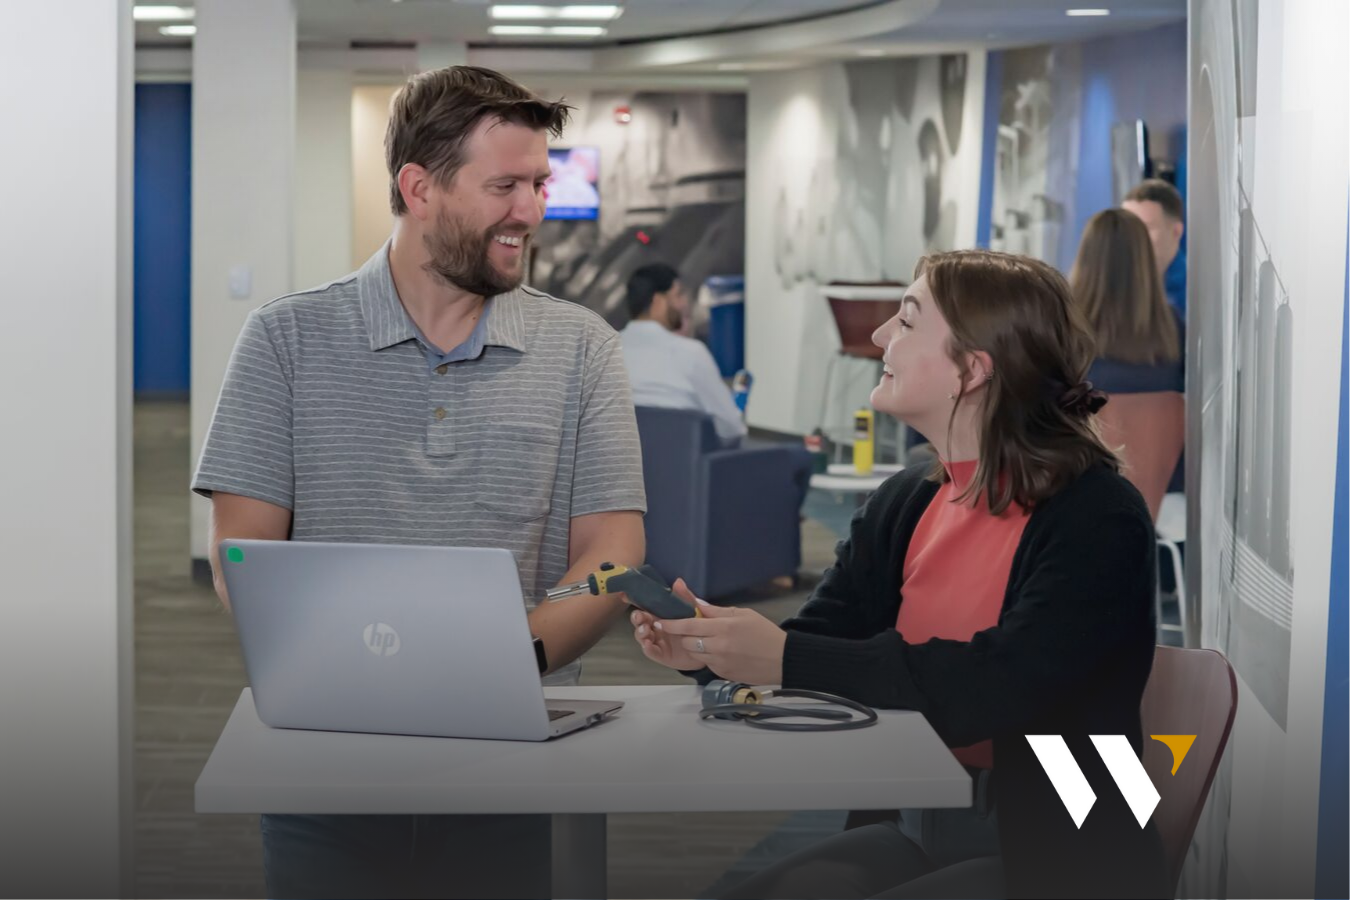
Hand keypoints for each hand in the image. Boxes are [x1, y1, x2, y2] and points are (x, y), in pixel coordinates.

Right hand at [631, 578, 708, 671]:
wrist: (706, 647)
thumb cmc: (697, 627)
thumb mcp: (693, 610)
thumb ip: (685, 597)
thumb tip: (678, 581)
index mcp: (660, 615)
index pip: (644, 606)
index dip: (634, 601)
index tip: (625, 596)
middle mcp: (655, 627)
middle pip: (639, 621)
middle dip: (636, 618)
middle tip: (639, 616)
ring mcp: (657, 641)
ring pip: (641, 636)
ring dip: (640, 632)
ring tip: (645, 630)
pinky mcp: (661, 655)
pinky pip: (651, 652)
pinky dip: (647, 648)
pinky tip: (647, 644)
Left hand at [633, 579, 787, 683]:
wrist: (783, 659)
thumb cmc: (765, 634)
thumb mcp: (743, 614)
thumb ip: (716, 611)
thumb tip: (696, 604)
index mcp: (724, 627)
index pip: (688, 625)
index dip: (671, 623)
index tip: (660, 621)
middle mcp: (719, 645)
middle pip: (687, 641)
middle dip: (685, 636)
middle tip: (693, 631)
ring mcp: (720, 662)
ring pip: (695, 654)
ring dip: (697, 647)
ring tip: (713, 641)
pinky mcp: (723, 674)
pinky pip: (707, 663)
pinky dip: (709, 657)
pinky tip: (725, 652)